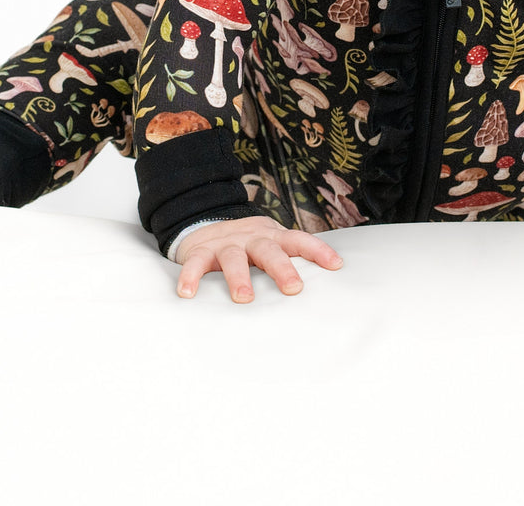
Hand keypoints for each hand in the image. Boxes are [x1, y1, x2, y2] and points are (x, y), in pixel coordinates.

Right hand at [175, 216, 343, 302]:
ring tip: (245, 298)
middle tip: (294, 288)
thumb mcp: (270, 246)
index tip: (336, 265)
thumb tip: (326, 289)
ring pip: (234, 258)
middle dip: (282, 268)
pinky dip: (191, 277)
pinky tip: (188, 293)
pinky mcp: (201, 251)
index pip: (299, 240)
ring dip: (239, 277)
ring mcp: (226, 244)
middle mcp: (251, 238)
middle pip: (269, 250)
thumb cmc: (248, 245)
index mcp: (272, 237)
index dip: (317, 250)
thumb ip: (288, 260)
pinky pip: (196, 263)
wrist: (204, 225)